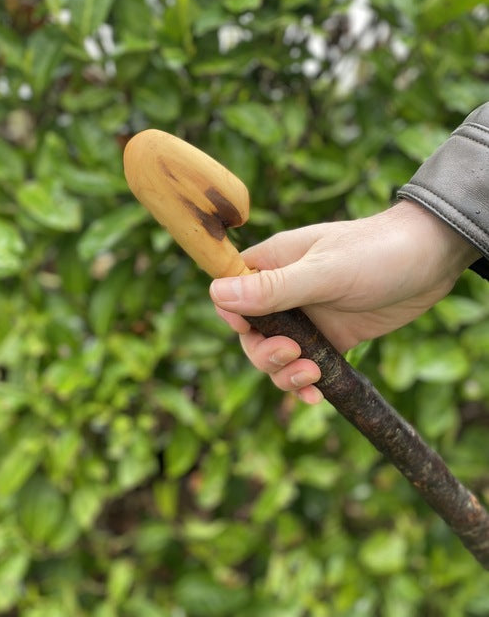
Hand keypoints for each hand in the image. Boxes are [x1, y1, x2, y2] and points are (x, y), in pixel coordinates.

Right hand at [210, 200, 479, 403]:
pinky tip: (316, 395)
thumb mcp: (323, 272)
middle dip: (264, 352)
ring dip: (284, 373)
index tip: (248, 329)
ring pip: (276, 355)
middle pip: (250, 334)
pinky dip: (306, 384)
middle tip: (292, 355)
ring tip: (312, 375)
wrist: (431, 260)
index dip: (232, 316)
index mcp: (274, 264)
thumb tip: (215, 294)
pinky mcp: (332, 337)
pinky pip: (306, 366)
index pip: (231, 292)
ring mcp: (309, 317)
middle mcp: (285, 292)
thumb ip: (272, 288)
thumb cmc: (375, 252)